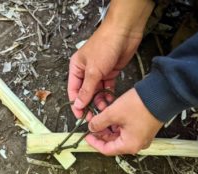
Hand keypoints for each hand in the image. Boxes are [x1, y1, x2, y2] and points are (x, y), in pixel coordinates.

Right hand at [68, 0, 153, 118]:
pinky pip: (107, 88)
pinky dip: (108, 95)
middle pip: (85, 93)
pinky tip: (110, 102)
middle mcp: (86, 72)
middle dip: (89, 105)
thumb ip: (86, 89)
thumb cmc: (104, 46)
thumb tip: (78, 104)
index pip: (73, 90)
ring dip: (99, 101)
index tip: (80, 116)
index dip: (76, 104)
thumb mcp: (93, 70)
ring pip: (97, 92)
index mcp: (76, 69)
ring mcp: (98, 73)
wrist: (124, 32)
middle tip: (93, 117)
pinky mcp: (110, 73)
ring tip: (104, 109)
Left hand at [86, 88, 162, 154]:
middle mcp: (137, 144)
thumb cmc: (141, 105)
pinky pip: (126, 130)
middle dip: (101, 133)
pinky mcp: (143, 128)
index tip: (87, 135)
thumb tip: (92, 127)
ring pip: (119, 135)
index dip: (94, 143)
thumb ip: (99, 122)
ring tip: (100, 117)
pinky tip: (110, 115)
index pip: (107, 150)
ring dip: (108, 127)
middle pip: (113, 143)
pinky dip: (117, 124)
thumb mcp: (113, 113)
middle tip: (92, 124)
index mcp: (130, 145)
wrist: (162, 93)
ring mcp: (141, 136)